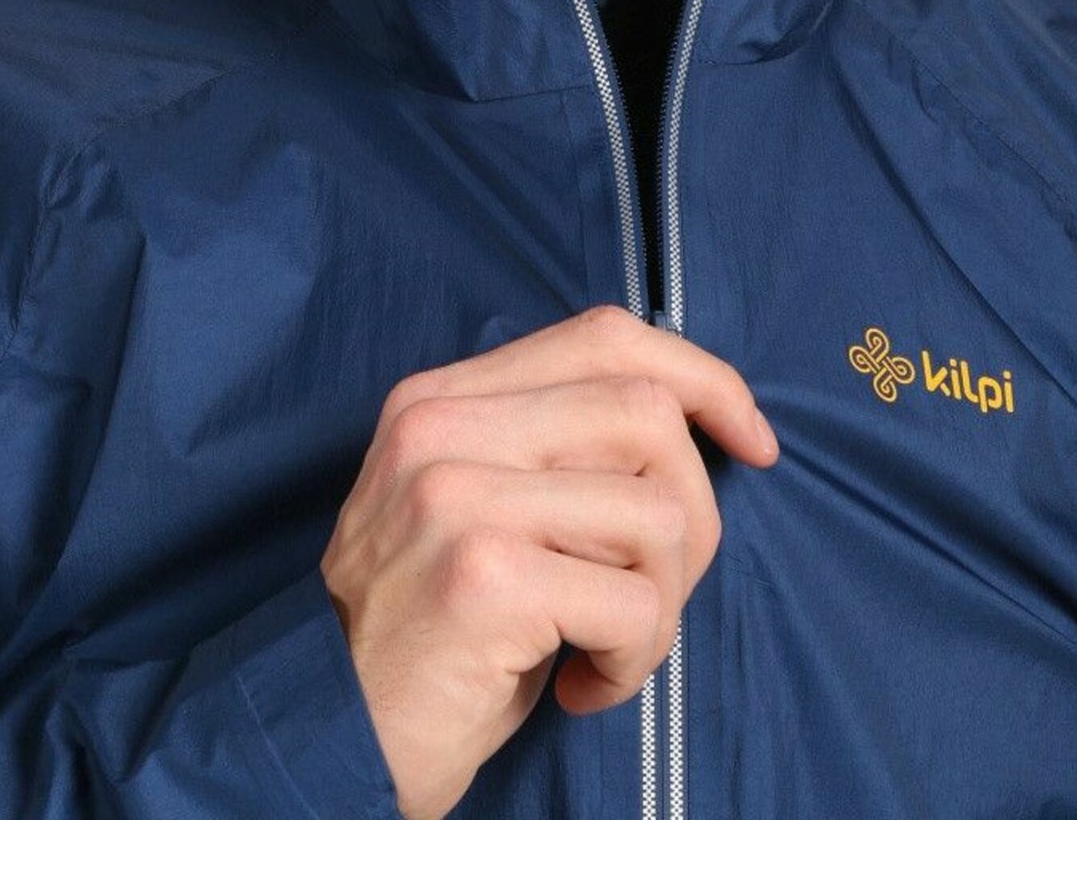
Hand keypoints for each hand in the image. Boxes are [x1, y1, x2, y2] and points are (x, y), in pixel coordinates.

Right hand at [320, 303, 777, 817]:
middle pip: (647, 414)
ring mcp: (457, 495)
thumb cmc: (427, 638)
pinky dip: (633, 659)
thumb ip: (551, 447)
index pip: (604, 337)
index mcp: (441, 398)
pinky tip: (578, 685)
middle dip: (692, 515)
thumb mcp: (473, 509)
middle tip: (651, 595)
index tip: (753, 439)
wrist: (323, 739)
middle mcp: (442, 428)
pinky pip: (636, 601)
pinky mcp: (484, 575)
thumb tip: (699, 424)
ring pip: (657, 512)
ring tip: (602, 649)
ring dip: (661, 604)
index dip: (701, 377)